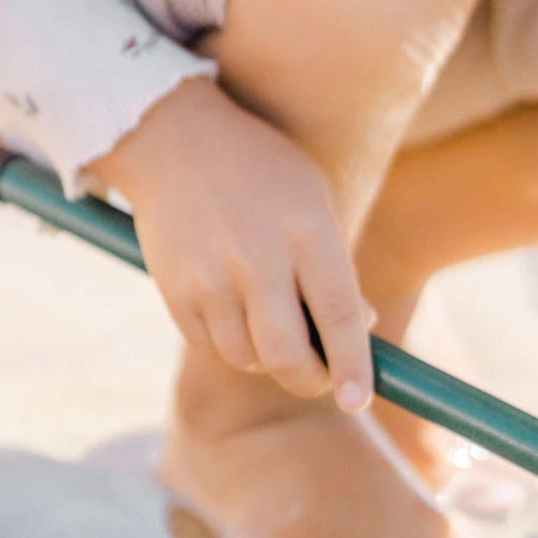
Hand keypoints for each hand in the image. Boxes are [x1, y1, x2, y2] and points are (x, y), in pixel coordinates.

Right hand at [88, 76, 375, 409]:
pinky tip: (233, 302)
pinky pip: (210, 344)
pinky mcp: (175, 291)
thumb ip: (336, 266)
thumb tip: (362, 329)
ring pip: (247, 358)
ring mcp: (211, 276)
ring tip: (272, 317)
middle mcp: (258, 256)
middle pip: (288, 356)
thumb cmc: (262, 170)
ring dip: (267, 356)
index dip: (354, 365)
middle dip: (311, 381)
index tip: (361, 398)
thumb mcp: (313, 199)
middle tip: (321, 377)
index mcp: (306, 228)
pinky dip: (230, 339)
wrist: (176, 139)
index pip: (339, 315)